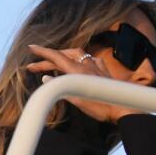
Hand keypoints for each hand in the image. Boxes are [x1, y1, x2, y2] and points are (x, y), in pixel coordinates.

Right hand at [26, 44, 140, 124]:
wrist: (124, 108)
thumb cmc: (100, 107)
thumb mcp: (76, 100)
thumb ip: (60, 88)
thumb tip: (45, 79)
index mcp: (78, 71)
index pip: (57, 57)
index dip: (43, 52)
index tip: (31, 47)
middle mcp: (87, 65)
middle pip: (64, 56)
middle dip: (48, 60)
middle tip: (33, 67)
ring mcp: (97, 66)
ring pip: (77, 55)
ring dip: (63, 57)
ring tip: (53, 64)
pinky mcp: (104, 71)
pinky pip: (90, 59)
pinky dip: (80, 60)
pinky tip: (80, 64)